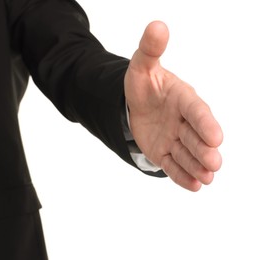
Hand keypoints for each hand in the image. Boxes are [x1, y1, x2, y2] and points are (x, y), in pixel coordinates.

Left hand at [124, 21, 222, 190]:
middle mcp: (183, 121)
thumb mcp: (142, 66)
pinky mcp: (164, 153)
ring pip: (187, 154)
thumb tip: (157, 25)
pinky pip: (173, 165)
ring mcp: (175, 139)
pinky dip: (182, 175)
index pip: (196, 111)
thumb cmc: (143, 85)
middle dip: (204, 149)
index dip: (205, 123)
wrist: (136, 104)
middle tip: (214, 163)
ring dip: (196, 166)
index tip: (216, 137)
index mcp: (182, 99)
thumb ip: (150, 49)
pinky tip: (193, 186)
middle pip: (196, 137)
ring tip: (206, 179)